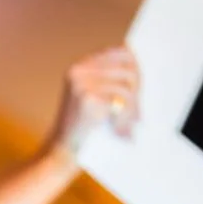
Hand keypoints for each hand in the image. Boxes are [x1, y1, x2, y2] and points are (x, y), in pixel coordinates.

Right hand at [45, 46, 138, 162]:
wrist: (61, 151)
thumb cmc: (81, 127)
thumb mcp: (92, 97)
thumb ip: (110, 79)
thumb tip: (141, 64)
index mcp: (79, 67)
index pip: (119, 52)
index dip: (136, 67)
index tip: (140, 85)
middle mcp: (78, 71)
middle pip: (127, 68)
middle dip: (138, 89)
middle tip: (140, 111)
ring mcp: (82, 84)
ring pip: (127, 85)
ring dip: (134, 106)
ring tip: (133, 122)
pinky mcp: (88, 99)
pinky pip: (122, 100)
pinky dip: (126, 116)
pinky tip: (121, 129)